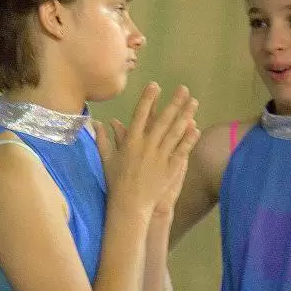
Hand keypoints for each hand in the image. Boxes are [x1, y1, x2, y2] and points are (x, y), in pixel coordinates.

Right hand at [95, 83, 198, 219]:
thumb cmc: (116, 181)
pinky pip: (182, 150)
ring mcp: (160, 156)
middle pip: (163, 119)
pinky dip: (189, 138)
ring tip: (194, 103)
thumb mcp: (106, 159)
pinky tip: (195, 127)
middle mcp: (147, 145)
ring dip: (185, 115)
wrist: (130, 205)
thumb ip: (102, 139)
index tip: (155, 85)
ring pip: (175, 132)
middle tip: (184, 89)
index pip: (140, 115)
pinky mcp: (170, 168)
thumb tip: (95, 122)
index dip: (148, 99)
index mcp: (131, 141)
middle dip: (174, 103)